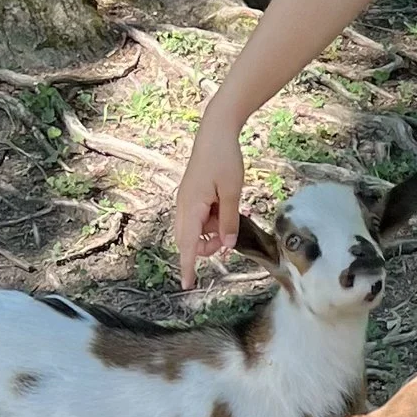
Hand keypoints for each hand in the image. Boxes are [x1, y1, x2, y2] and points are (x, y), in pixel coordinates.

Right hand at [173, 111, 246, 285]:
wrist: (215, 131)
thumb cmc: (224, 159)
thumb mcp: (232, 192)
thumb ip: (229, 221)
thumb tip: (227, 245)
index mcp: (191, 207)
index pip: (188, 245)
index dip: (187, 266)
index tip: (187, 284)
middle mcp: (183, 206)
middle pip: (190, 240)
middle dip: (207, 246)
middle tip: (228, 234)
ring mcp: (186, 200)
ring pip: (195, 229)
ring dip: (211, 231)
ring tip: (228, 213)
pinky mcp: (191, 194)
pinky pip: (198, 217)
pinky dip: (210, 220)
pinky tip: (223, 206)